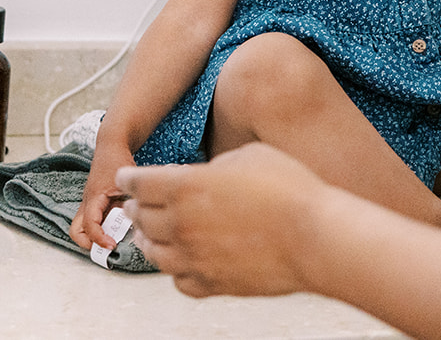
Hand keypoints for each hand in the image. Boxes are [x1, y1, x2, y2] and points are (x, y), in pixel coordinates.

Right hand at [70, 141, 136, 250]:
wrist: (110, 146)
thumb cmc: (118, 161)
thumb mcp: (126, 182)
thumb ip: (128, 202)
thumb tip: (135, 223)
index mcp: (94, 197)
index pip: (89, 225)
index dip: (99, 239)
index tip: (112, 245)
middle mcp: (87, 202)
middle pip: (75, 231)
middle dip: (88, 244)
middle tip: (107, 248)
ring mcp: (88, 202)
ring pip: (81, 227)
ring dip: (93, 236)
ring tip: (112, 239)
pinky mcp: (93, 202)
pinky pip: (90, 220)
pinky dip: (99, 228)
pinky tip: (116, 228)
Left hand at [117, 143, 325, 297]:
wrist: (314, 236)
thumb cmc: (289, 191)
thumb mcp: (248, 155)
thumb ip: (217, 165)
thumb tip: (208, 176)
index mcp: (186, 186)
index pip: (139, 183)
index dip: (129, 179)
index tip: (126, 179)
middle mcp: (181, 224)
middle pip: (141, 217)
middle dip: (138, 207)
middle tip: (139, 204)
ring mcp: (194, 258)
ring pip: (153, 252)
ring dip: (148, 240)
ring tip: (150, 236)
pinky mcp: (211, 284)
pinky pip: (179, 281)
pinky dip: (175, 270)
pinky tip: (183, 263)